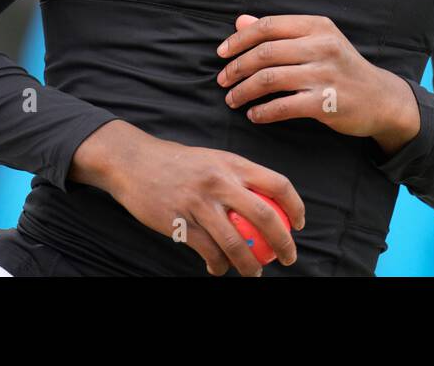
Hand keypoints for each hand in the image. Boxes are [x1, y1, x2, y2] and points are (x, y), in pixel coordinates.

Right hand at [69, 119, 304, 276]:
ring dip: (250, 264)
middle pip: (264, 215)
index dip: (295, 206)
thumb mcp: (213, 159)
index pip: (277, 183)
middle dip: (282, 242)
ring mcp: (199, 202)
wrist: (134, 162)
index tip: (299, 225)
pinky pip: (206, 251)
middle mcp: (219, 181)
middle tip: (287, 258)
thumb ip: (237, 177)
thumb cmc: (178, 163)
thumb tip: (267, 202)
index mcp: (233, 164)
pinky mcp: (179, 221)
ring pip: (235, 242)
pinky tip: (218, 269)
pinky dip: (217, 265)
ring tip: (254, 273)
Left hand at [215, 14, 417, 144]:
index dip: (239, 40)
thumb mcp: (317, 41)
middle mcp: (322, 46)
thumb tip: (240, 22)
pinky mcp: (326, 102)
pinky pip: (283, 106)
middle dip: (236, 68)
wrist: (380, 98)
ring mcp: (325, 74)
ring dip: (244, 91)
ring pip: (269, 79)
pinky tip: (254, 114)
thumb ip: (279, 32)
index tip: (222, 53)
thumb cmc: (342, 67)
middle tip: (222, 80)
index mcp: (317, 26)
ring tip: (232, 99)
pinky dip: (263, 111)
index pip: (267, 26)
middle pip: (264, 53)